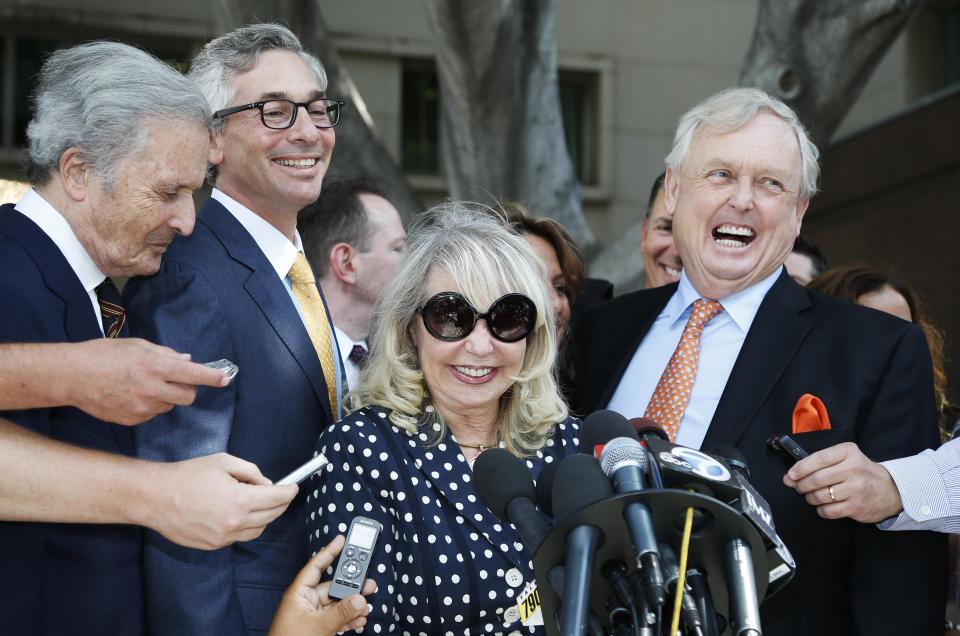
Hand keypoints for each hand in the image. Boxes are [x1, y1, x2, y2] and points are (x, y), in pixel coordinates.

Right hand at [65, 339, 228, 424]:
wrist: (72, 376)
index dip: (213, 377)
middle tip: (176, 379)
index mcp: (156, 367)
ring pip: (170, 405)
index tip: (225, 379)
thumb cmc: (103, 355)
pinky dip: (150, 405)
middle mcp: (152, 390)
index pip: (194, 375)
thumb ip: (166, 354)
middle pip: (189, 396)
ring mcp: (143, 408)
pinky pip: (153, 413)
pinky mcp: (133, 420)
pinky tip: (132, 395)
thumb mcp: (137, 345)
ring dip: (167, 396)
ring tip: (144, 384)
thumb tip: (187, 361)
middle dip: (188, 388)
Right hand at [145, 453, 297, 548]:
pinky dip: (245, 527)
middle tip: (280, 494)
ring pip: (258, 530)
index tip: (293, 487)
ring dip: (265, 517)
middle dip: (280, 504)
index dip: (289, 492)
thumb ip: (251, 472)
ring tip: (257, 503)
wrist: (155, 497)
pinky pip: (239, 537)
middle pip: (272, 516)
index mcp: (239, 500)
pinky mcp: (213, 546)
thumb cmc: (187, 476)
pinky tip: (238, 514)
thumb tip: (266, 484)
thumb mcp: (223, 462)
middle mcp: (234, 523)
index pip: (277, 499)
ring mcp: (223, 537)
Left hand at [269, 535, 374, 635]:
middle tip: (368, 582)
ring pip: (337, 604)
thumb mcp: (318, 626)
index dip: (328, 551)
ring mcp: (312, 615)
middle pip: (332, 586)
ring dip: (353, 605)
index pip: (315, 566)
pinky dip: (349, 618)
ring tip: (368, 604)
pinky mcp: (318, 628)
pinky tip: (360, 619)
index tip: (341, 539)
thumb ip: (340, 612)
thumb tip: (360, 599)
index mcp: (299, 593)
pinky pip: (337, 617)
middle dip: (350, 586)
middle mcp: (306, 601)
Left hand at [783, 442, 902, 522]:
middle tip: (799, 487)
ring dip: (810, 498)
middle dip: (802, 485)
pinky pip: (829, 511)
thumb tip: (790, 476)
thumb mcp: (846, 458)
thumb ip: (820, 463)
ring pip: (820, 496)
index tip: (790, 475)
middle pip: (816, 479)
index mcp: (848, 452)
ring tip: (811, 496)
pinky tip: (823, 506)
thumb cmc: (862, 472)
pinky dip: (821, 510)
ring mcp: (856, 489)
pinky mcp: (857, 507)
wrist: (892, 490)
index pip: (818, 459)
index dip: (800, 468)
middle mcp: (854, 469)